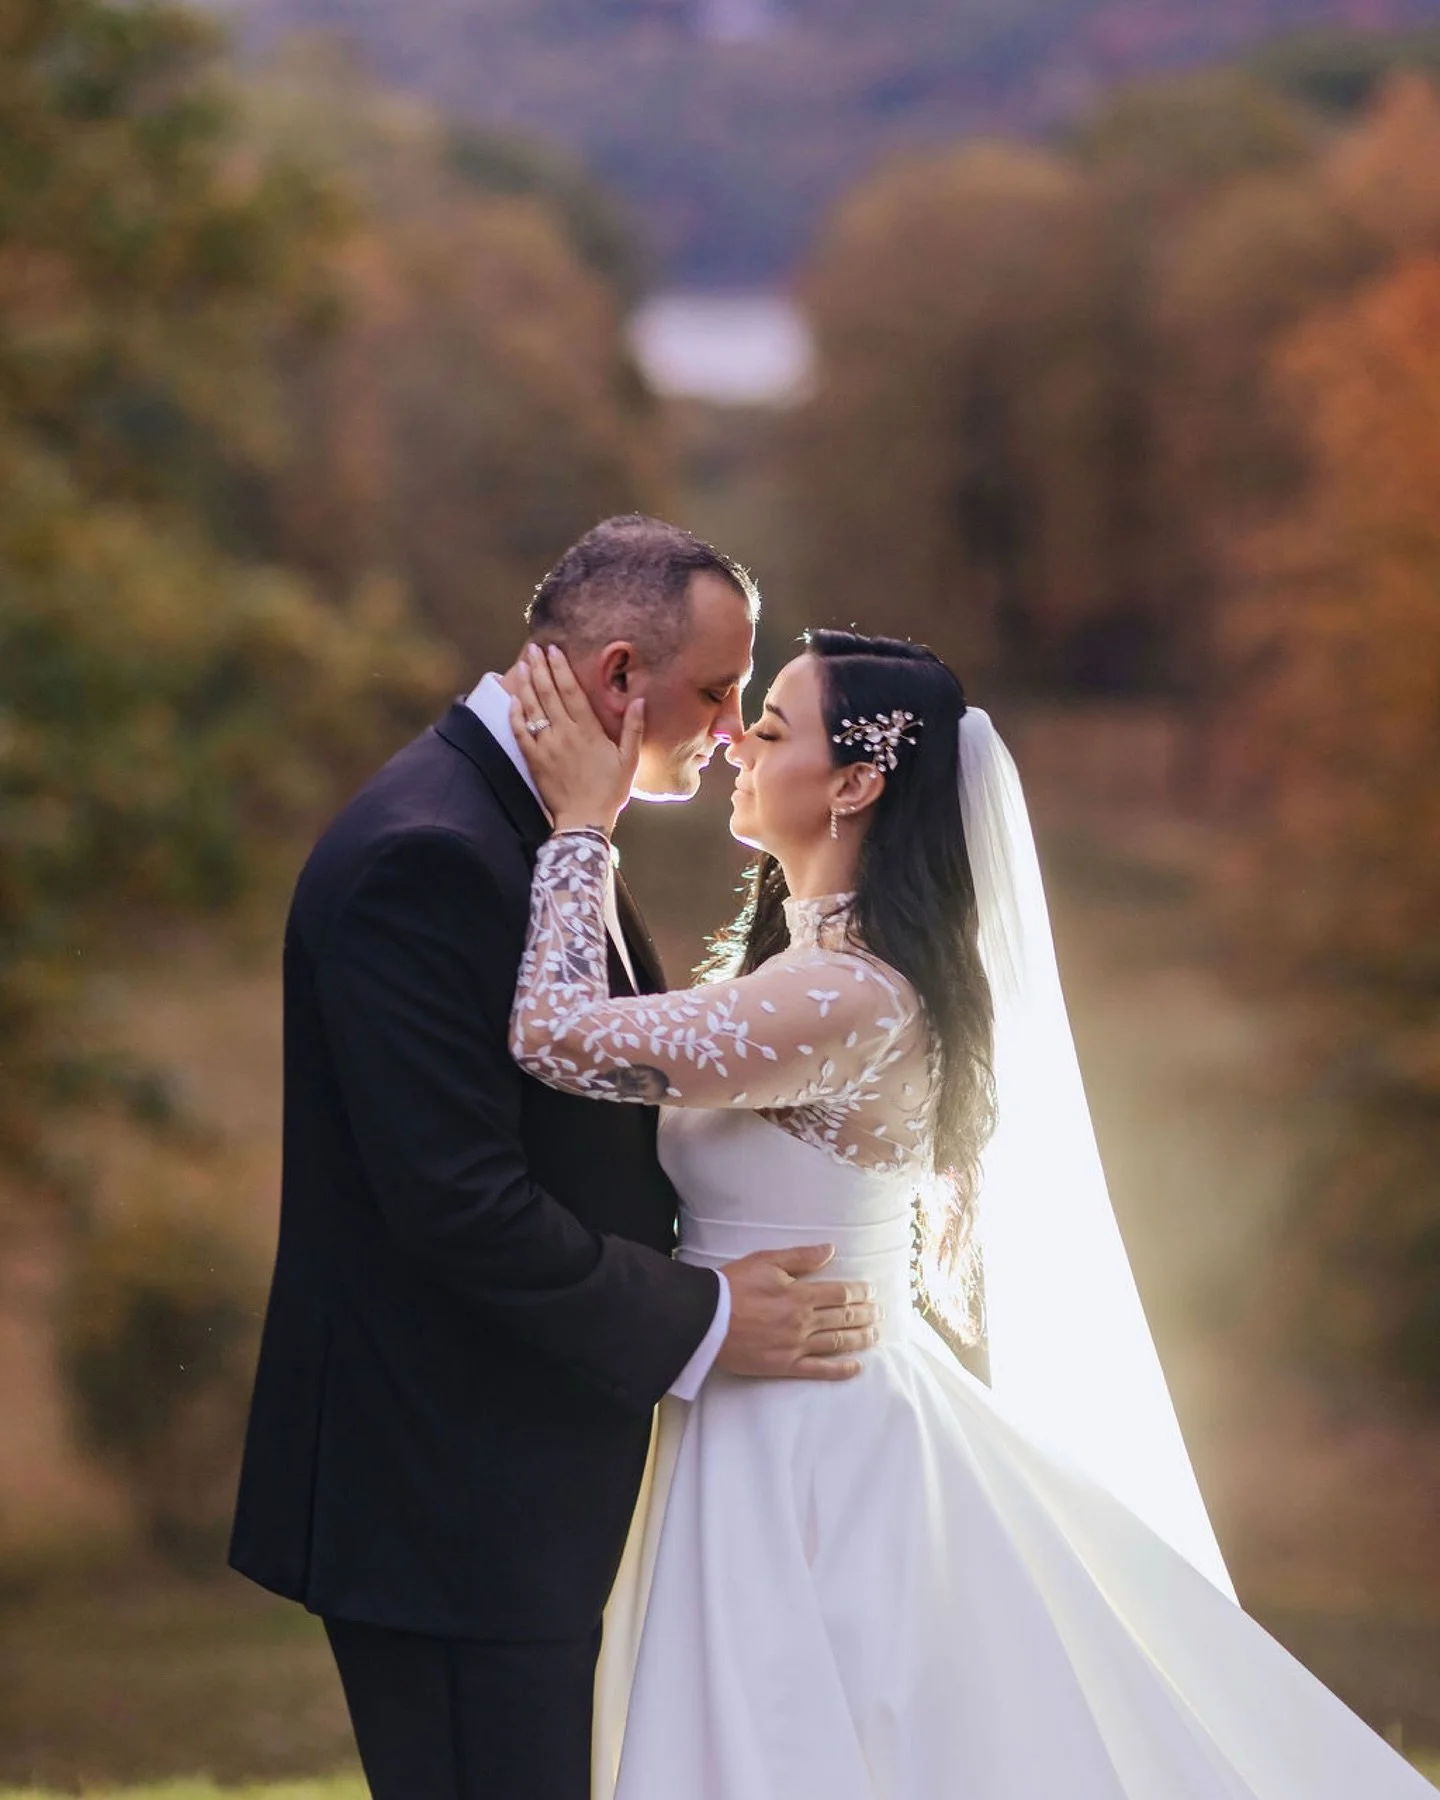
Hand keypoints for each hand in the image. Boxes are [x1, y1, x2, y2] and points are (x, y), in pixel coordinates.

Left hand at [510, 645, 642, 835]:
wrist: (584, 821)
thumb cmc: (610, 791)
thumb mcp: (629, 760)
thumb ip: (634, 729)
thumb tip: (639, 700)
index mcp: (588, 730)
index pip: (571, 691)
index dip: (560, 668)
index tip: (553, 650)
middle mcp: (564, 734)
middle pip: (548, 693)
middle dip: (539, 668)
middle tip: (533, 650)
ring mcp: (546, 746)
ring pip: (532, 708)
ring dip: (525, 684)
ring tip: (521, 665)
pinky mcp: (534, 760)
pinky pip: (520, 732)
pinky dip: (515, 715)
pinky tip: (512, 700)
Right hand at [716, 1245, 879, 1381]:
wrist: (705, 1319)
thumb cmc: (733, 1285)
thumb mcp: (766, 1261)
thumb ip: (801, 1257)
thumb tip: (830, 1249)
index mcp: (800, 1294)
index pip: (841, 1293)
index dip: (860, 1292)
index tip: (871, 1291)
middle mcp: (803, 1322)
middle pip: (845, 1318)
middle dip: (866, 1314)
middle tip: (880, 1312)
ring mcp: (796, 1346)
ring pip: (838, 1342)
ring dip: (861, 1338)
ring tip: (876, 1334)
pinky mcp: (785, 1365)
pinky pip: (819, 1370)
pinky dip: (841, 1369)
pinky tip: (857, 1367)